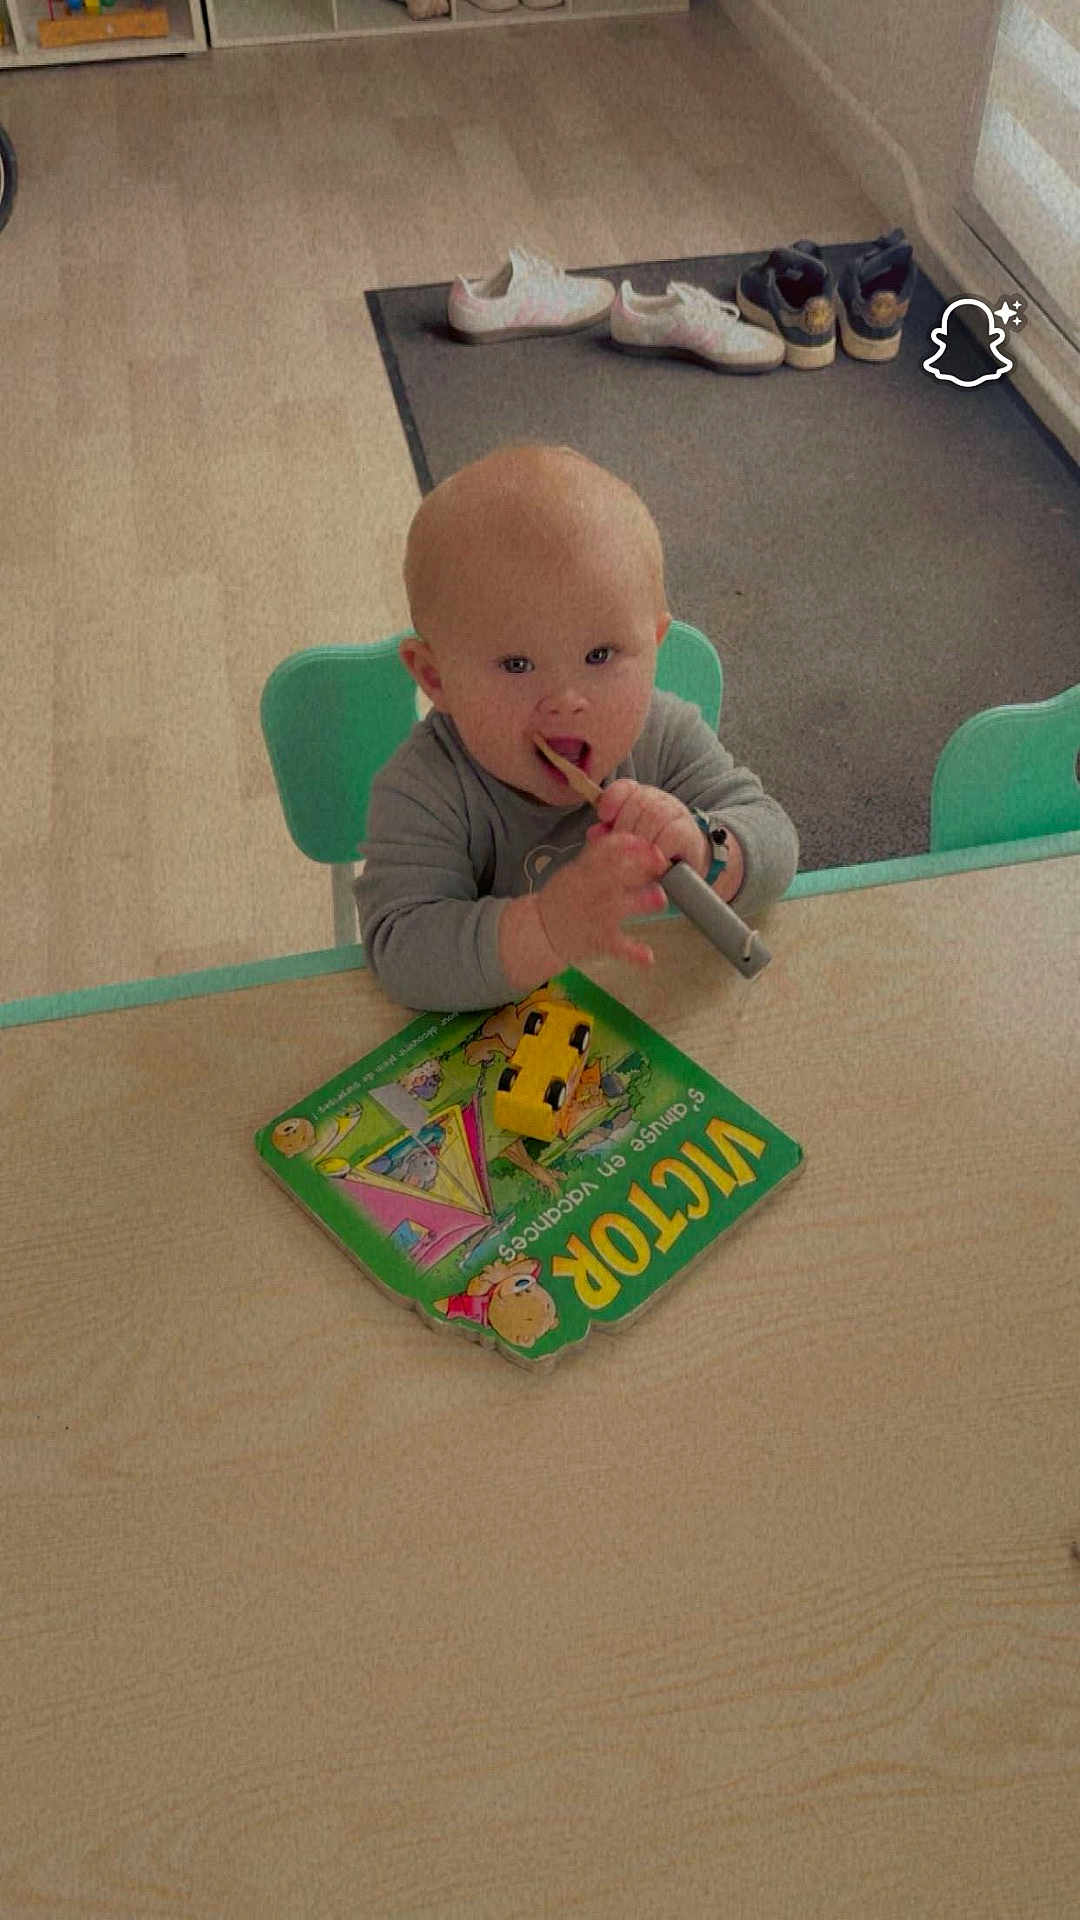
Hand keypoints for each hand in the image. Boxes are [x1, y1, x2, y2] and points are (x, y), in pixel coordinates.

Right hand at [536, 830, 669, 969]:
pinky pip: (618, 947)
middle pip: (621, 873)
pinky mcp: (600, 940)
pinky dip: (634, 954)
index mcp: (584, 870)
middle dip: (644, 867)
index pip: (609, 849)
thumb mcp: (575, 870)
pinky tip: (649, 957)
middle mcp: (592, 890)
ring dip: (644, 902)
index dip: (633, 845)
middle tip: (661, 866)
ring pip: (623, 906)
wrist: (541, 930)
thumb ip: (600, 856)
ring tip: (660, 899)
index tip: (649, 845)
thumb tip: (631, 840)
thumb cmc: (563, 898)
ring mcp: (597, 916)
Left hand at [592, 781, 745, 902]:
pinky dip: (659, 849)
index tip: (604, 816)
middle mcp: (658, 800)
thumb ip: (608, 837)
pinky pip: (670, 834)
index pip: (624, 788)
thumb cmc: (650, 853)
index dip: (612, 800)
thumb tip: (595, 833)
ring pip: (653, 817)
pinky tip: (654, 862)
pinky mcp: (688, 831)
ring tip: (636, 860)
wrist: (684, 866)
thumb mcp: (626, 844)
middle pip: (636, 804)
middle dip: (625, 831)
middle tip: (621, 853)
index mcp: (639, 798)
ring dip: (642, 842)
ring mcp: (675, 813)